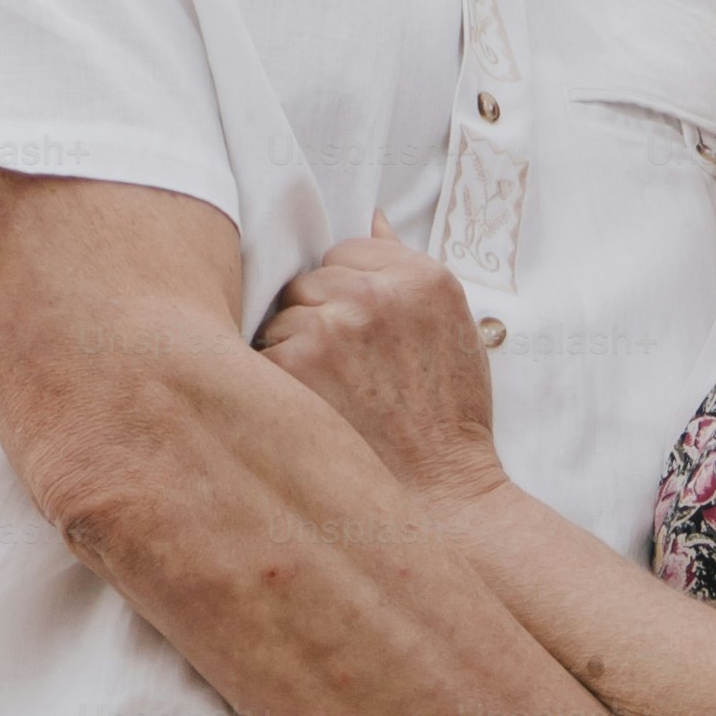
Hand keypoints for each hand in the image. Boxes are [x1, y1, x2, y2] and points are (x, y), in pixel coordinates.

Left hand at [251, 219, 508, 503]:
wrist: (439, 497)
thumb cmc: (448, 419)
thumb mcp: (453, 330)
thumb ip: (409, 271)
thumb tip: (372, 218)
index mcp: (422, 277)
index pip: (347, 251)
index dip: (348, 292)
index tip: (364, 333)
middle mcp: (377, 292)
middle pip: (309, 280)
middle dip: (319, 317)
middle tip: (350, 371)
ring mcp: (334, 325)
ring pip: (282, 314)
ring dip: (295, 348)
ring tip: (336, 394)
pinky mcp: (296, 362)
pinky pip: (262, 350)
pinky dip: (278, 379)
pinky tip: (315, 409)